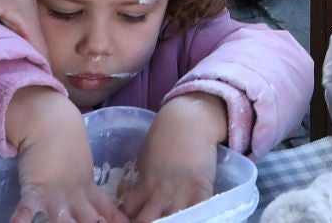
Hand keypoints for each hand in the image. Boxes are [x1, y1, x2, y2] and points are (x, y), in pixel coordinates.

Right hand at [8, 89, 127, 222]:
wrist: (49, 120)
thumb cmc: (65, 143)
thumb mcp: (82, 169)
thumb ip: (88, 189)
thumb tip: (98, 205)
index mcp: (88, 189)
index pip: (108, 211)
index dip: (118, 221)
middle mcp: (75, 196)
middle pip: (90, 221)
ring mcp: (55, 195)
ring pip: (62, 222)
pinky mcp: (33, 191)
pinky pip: (26, 211)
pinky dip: (20, 221)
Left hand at [124, 94, 224, 222]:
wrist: (189, 120)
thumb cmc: (165, 135)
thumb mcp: (147, 159)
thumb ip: (144, 181)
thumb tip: (139, 198)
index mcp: (144, 183)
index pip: (129, 212)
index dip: (129, 219)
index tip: (132, 219)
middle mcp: (160, 192)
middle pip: (147, 222)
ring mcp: (181, 192)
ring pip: (171, 221)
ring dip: (170, 222)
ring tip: (171, 219)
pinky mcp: (202, 189)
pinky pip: (198, 213)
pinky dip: (195, 218)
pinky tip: (193, 217)